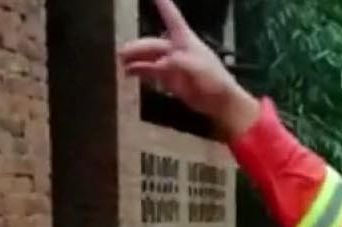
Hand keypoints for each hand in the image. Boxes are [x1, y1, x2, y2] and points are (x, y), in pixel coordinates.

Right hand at [118, 0, 259, 136]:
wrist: (220, 102)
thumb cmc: (214, 80)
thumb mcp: (198, 68)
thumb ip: (180, 63)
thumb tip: (164, 63)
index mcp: (185, 40)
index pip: (171, 17)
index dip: (162, 4)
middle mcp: (176, 48)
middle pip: (152, 43)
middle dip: (137, 47)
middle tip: (123, 53)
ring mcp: (171, 63)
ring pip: (148, 57)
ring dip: (135, 59)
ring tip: (121, 62)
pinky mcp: (169, 78)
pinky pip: (150, 71)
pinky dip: (139, 70)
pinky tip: (128, 73)